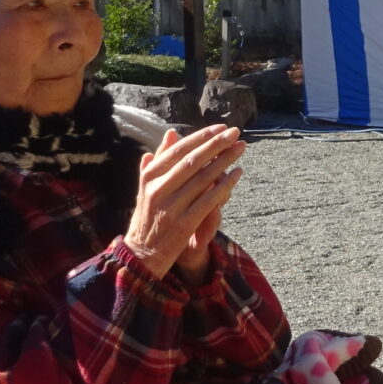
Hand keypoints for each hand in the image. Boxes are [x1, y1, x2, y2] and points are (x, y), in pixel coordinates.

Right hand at [123, 125, 245, 282]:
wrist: (142, 255)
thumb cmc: (147, 217)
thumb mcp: (146, 187)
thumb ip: (159, 160)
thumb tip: (171, 132)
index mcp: (149, 178)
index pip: (178, 151)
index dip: (200, 137)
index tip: (219, 128)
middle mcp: (158, 190)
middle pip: (192, 161)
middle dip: (216, 144)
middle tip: (235, 132)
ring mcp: (171, 207)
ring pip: (203, 178)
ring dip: (224, 161)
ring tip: (240, 148)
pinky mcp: (184, 224)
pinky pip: (209, 200)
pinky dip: (224, 186)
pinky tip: (237, 174)